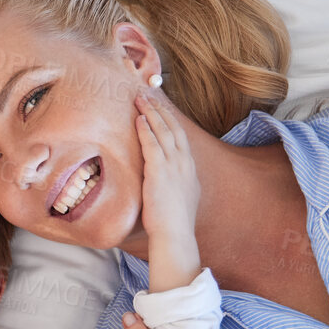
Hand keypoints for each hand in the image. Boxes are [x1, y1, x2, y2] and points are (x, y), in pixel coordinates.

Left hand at [134, 89, 201, 292]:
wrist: (175, 235)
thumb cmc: (174, 224)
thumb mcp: (180, 199)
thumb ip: (173, 186)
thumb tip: (166, 183)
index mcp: (190, 169)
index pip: (180, 137)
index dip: (170, 120)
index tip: (161, 108)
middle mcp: (185, 163)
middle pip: (173, 128)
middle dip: (161, 109)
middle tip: (149, 93)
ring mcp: (174, 165)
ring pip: (163, 131)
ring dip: (151, 112)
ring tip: (140, 99)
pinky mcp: (159, 171)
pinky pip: (152, 143)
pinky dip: (145, 129)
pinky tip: (138, 118)